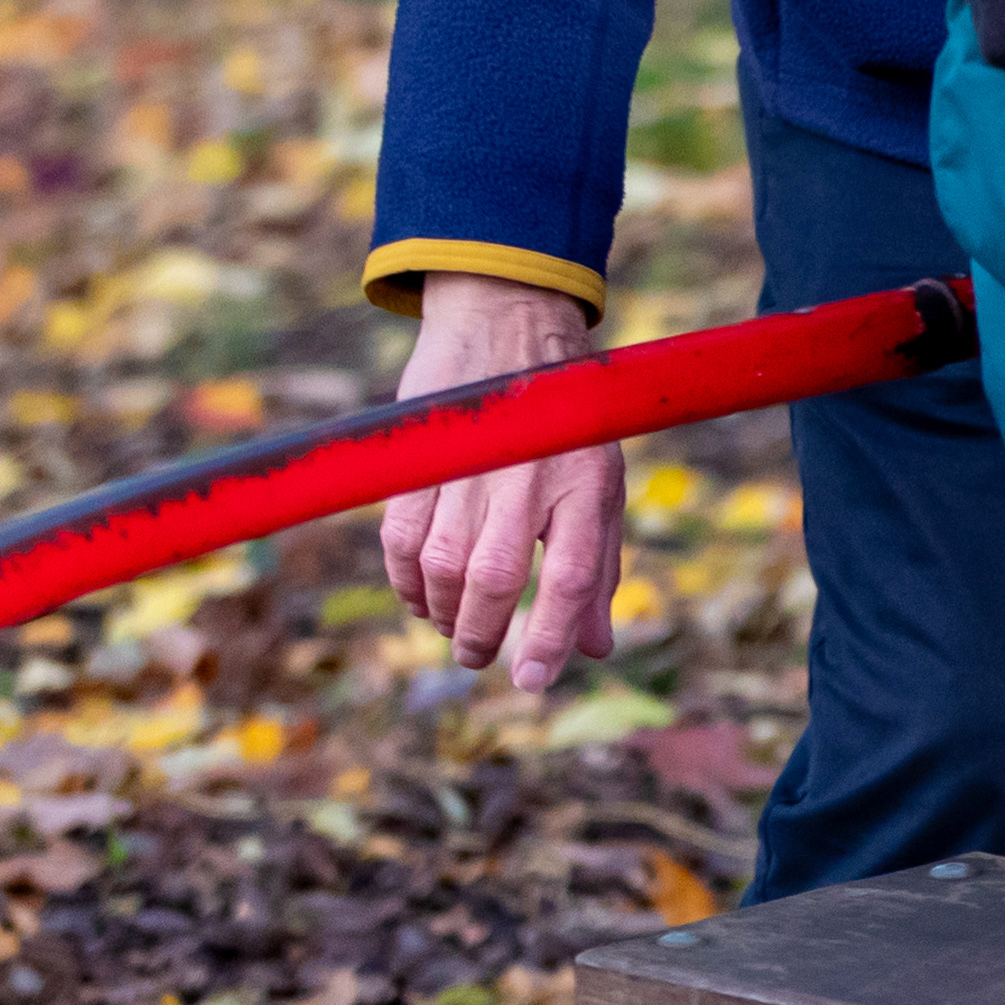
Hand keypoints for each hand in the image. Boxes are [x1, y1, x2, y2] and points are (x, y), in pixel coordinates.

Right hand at [378, 275, 626, 693]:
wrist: (510, 323)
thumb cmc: (566, 420)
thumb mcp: (602, 481)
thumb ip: (598, 566)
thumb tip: (594, 649)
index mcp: (587, 480)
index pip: (572, 575)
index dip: (552, 636)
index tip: (532, 681)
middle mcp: (529, 475)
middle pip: (496, 578)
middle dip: (483, 634)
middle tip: (480, 657)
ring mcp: (471, 466)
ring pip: (444, 566)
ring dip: (444, 612)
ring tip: (455, 627)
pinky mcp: (422, 459)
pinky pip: (402, 539)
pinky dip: (407, 580)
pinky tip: (422, 597)